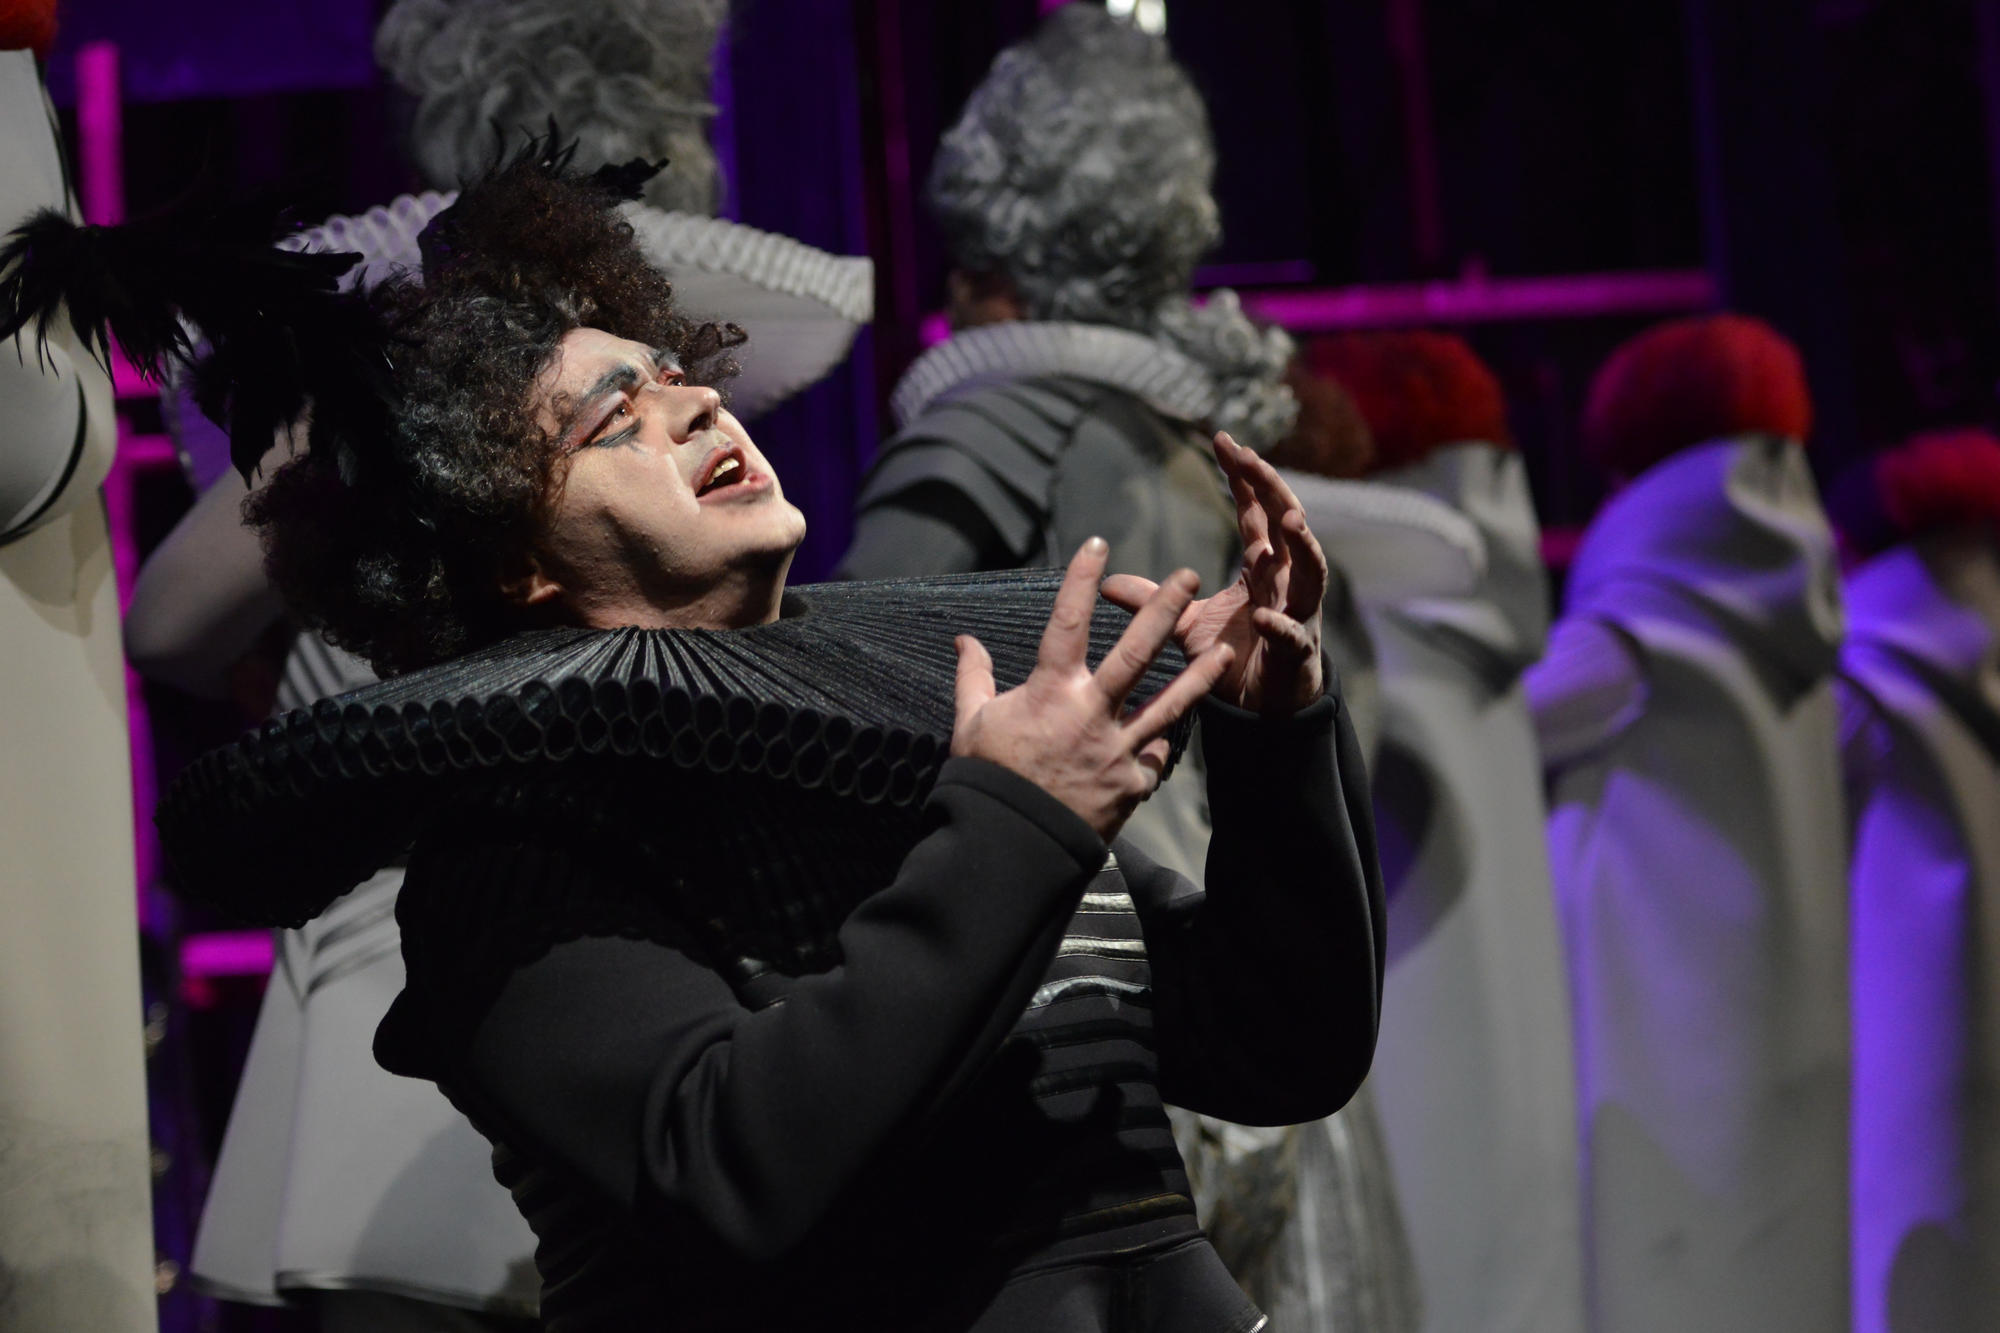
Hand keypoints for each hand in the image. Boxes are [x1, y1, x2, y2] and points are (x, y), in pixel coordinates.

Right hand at [952, 537, 1235, 841]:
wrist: (1010, 844)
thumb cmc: (986, 779)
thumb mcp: (972, 723)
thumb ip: (974, 678)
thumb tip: (965, 640)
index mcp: (1050, 692)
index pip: (1068, 622)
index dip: (1082, 580)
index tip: (1099, 544)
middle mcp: (1091, 713)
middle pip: (1137, 652)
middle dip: (1165, 611)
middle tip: (1189, 578)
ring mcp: (1117, 749)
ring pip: (1169, 704)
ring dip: (1199, 675)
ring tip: (1224, 652)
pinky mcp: (1131, 783)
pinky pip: (1153, 757)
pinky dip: (1160, 744)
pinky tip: (1175, 728)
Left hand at [1102, 432, 1326, 715]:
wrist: (1258, 707)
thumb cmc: (1233, 657)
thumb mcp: (1186, 624)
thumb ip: (1155, 601)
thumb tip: (1107, 584)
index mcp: (1262, 568)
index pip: (1256, 512)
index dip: (1245, 477)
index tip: (1224, 440)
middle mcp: (1286, 583)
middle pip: (1287, 526)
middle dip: (1272, 488)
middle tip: (1250, 456)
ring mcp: (1297, 614)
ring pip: (1311, 571)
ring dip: (1303, 545)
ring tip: (1289, 518)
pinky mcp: (1297, 652)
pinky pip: (1293, 634)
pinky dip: (1282, 625)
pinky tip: (1265, 615)